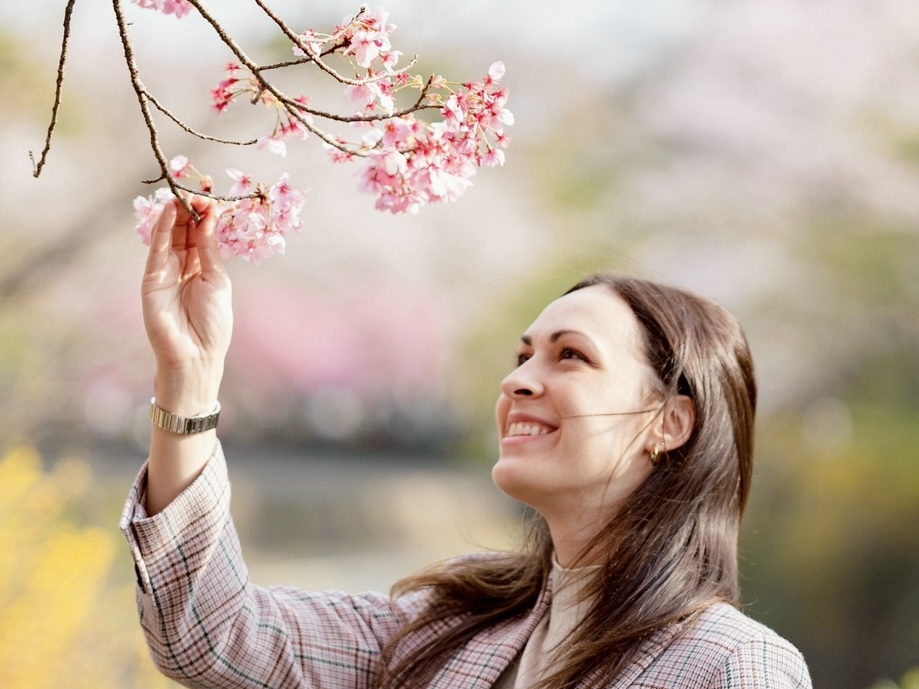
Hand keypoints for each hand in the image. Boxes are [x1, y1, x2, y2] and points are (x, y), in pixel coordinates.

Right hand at [141, 195, 232, 413]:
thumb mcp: (216, 280)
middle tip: (196, 192)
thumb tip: (208, 217)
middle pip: (184, 232)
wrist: (196, 354)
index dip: (205, 217)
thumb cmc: (213, 322)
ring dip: (175, 214)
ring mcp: (165, 272)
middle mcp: (183, 267)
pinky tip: (168, 210)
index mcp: (203, 269)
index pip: (202, 235)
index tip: (211, 201)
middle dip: (191, 211)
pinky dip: (161, 229)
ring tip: (182, 195)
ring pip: (169, 236)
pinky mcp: (151, 279)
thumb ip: (208, 249)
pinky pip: (155, 249)